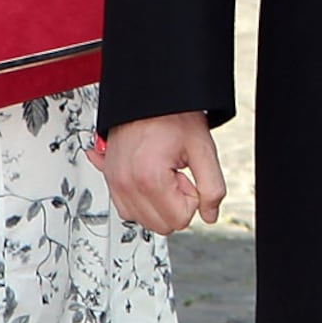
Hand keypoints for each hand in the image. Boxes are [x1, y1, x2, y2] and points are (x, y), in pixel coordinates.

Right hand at [99, 112, 226, 234]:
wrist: (147, 96)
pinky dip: (142, 198)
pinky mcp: (109, 179)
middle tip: (175, 174)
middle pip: (161, 225)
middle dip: (175, 203)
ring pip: (143, 220)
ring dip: (158, 201)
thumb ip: (212, 188)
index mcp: (149, 179)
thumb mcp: (203, 150)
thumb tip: (210, 215)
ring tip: (161, 171)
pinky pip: (127, 208)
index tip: (185, 175)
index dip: (191, 199)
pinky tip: (149, 175)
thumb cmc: (172, 116)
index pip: (180, 220)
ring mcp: (114, 183)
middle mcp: (125, 184)